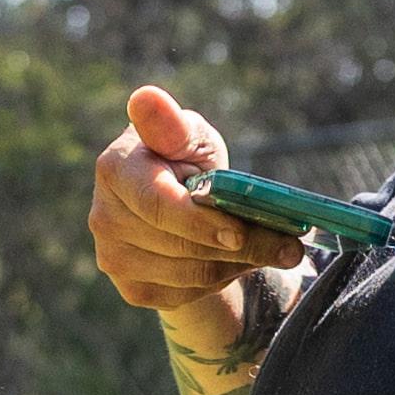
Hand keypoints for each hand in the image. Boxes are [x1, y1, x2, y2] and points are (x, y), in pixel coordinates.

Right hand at [90, 80, 283, 349]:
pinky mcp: (131, 290)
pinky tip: (238, 259)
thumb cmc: (184, 159)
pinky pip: (187, 295)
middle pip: (180, 246)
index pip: (159, 205)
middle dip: (241, 247)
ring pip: (190, 275)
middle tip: (290, 247)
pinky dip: (222, 280)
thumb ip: (172, 126)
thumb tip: (145, 98)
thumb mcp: (189, 136)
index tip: (242, 229)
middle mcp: (103, 217)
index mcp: (115, 169)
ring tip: (272, 248)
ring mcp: (113, 258)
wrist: (173, 204)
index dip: (203, 222)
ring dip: (238, 264)